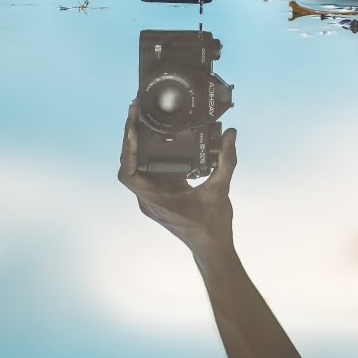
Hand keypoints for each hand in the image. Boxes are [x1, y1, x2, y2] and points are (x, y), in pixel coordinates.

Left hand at [118, 100, 237, 250]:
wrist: (212, 248)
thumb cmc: (212, 226)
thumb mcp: (220, 190)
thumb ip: (226, 161)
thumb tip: (230, 134)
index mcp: (155, 200)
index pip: (128, 174)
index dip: (127, 150)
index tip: (132, 128)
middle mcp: (149, 198)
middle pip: (130, 163)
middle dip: (130, 136)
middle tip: (135, 109)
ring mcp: (155, 195)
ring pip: (139, 165)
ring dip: (139, 142)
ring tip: (142, 116)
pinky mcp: (163, 192)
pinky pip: (153, 168)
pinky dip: (154, 151)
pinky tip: (161, 134)